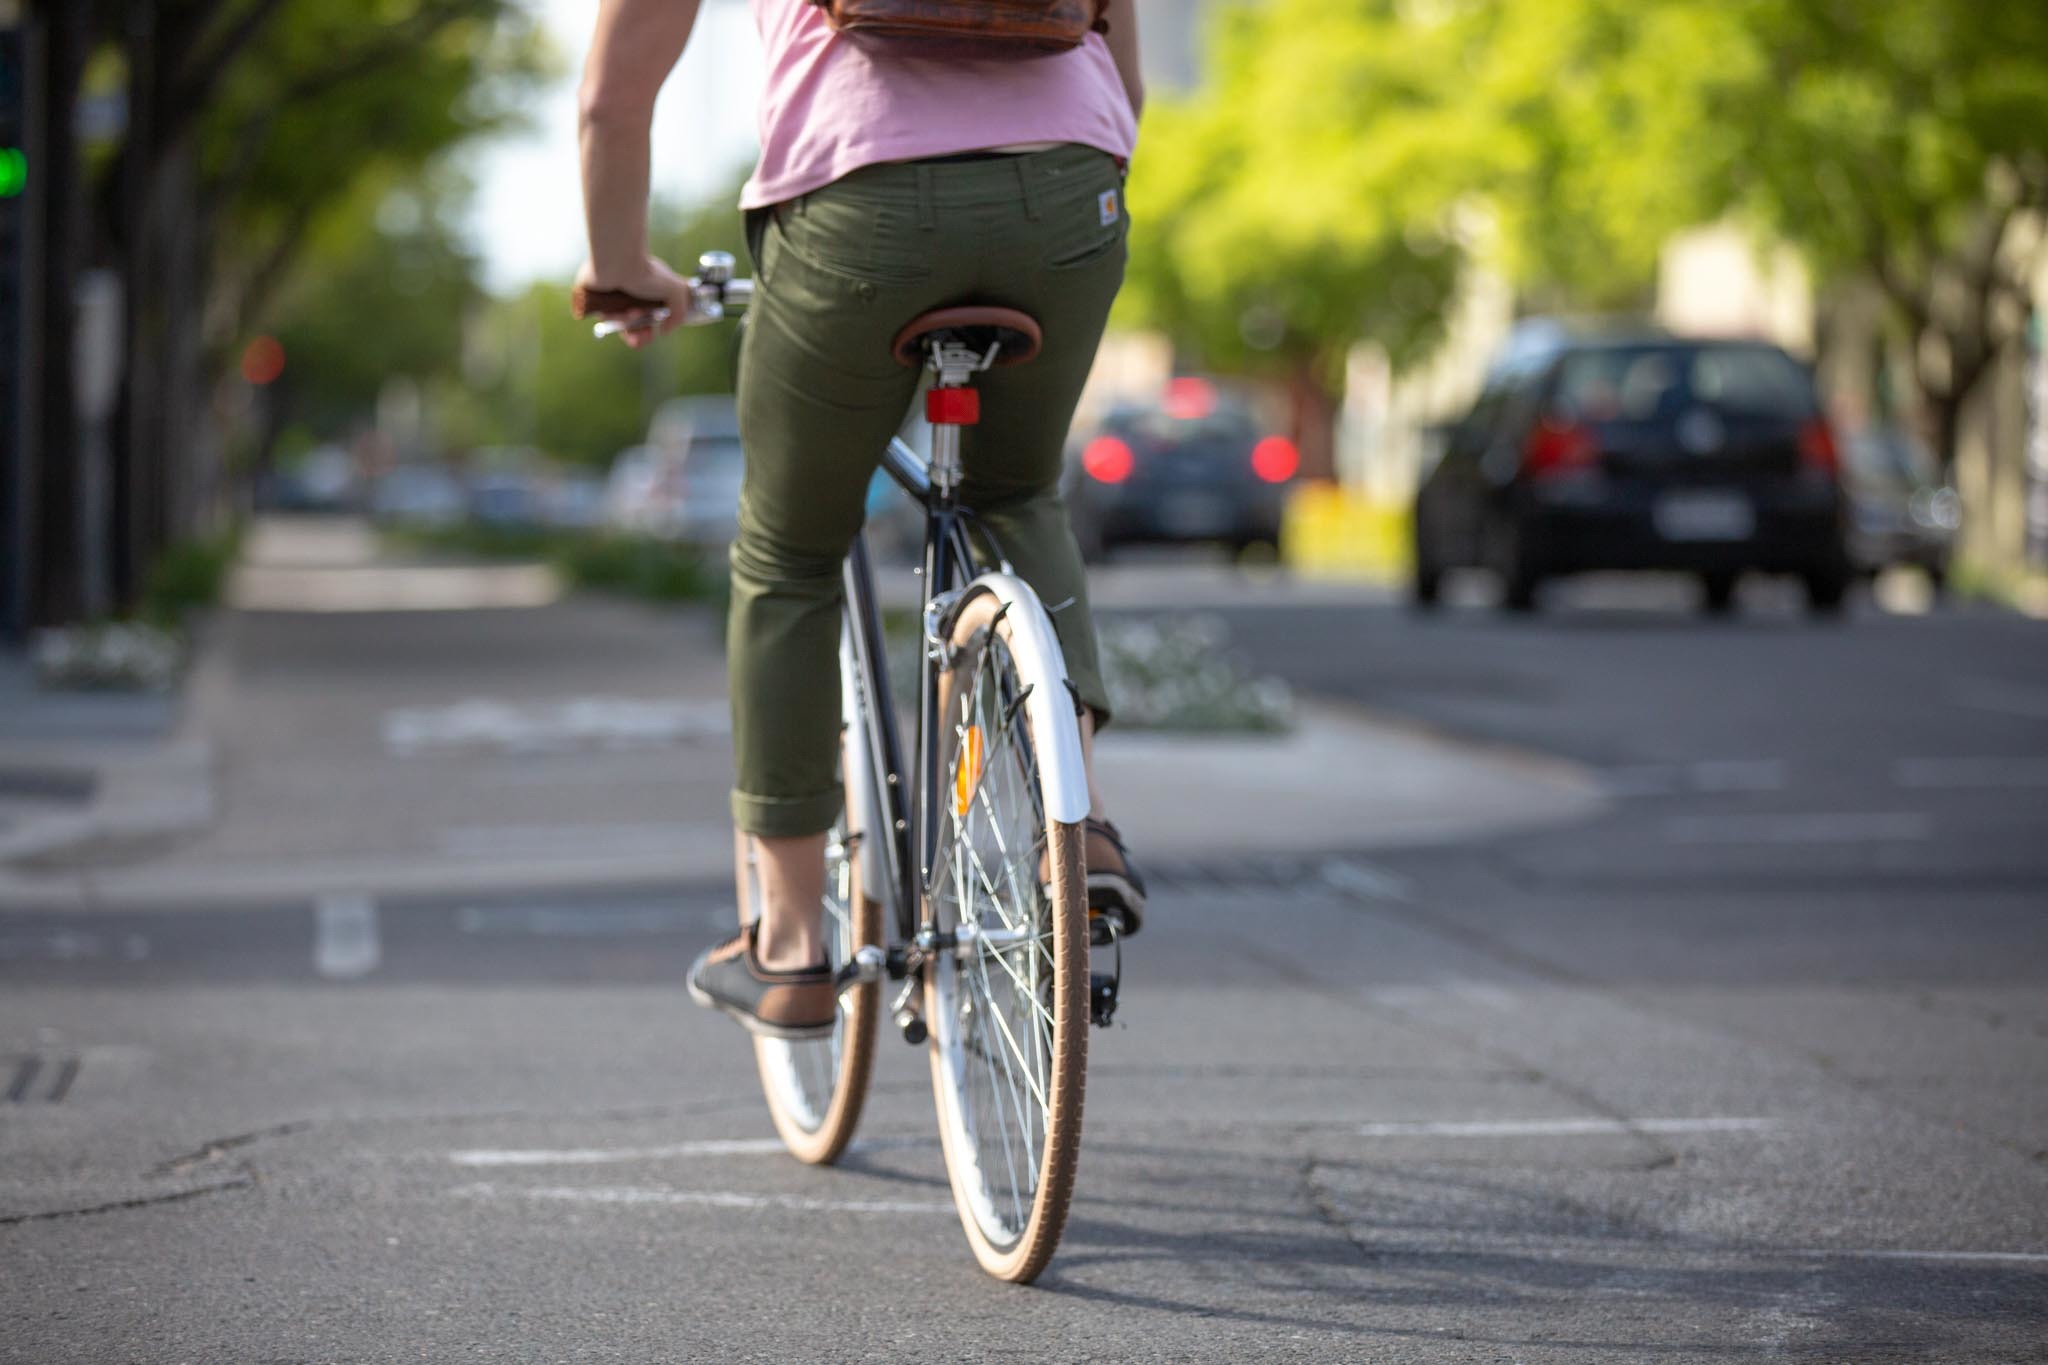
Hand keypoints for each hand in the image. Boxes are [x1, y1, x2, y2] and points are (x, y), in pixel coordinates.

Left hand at [573, 255, 694, 348]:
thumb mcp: (676, 291)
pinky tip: (620, 309)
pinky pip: (602, 317)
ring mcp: (608, 297)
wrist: (620, 262)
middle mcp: (626, 295)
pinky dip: (613, 317)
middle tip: (641, 336)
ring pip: (617, 324)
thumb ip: (679, 314)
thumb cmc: (647, 273)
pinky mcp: (591, 298)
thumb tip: (664, 331)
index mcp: (644, 292)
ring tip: (632, 312)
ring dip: (628, 323)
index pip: (646, 319)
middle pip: (630, 328)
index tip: (654, 332)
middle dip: (638, 336)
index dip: (649, 332)